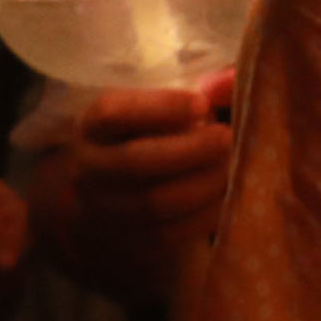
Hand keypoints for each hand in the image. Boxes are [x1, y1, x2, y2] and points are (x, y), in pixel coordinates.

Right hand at [30, 72, 233, 308]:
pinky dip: (204, 216)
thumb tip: (229, 80)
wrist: (124, 193)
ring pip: (153, 202)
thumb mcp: (169, 106)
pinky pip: (168, 234)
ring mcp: (104, 209)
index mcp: (93, 126)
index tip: (202, 104)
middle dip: (190, 150)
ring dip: (203, 184)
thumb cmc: (157, 134)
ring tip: (233, 166)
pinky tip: (228, 196)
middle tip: (227, 138)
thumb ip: (203, 89)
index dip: (159, 107)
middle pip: (135, 161)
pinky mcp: (128, 241)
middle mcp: (88, 168)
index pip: (112, 113)